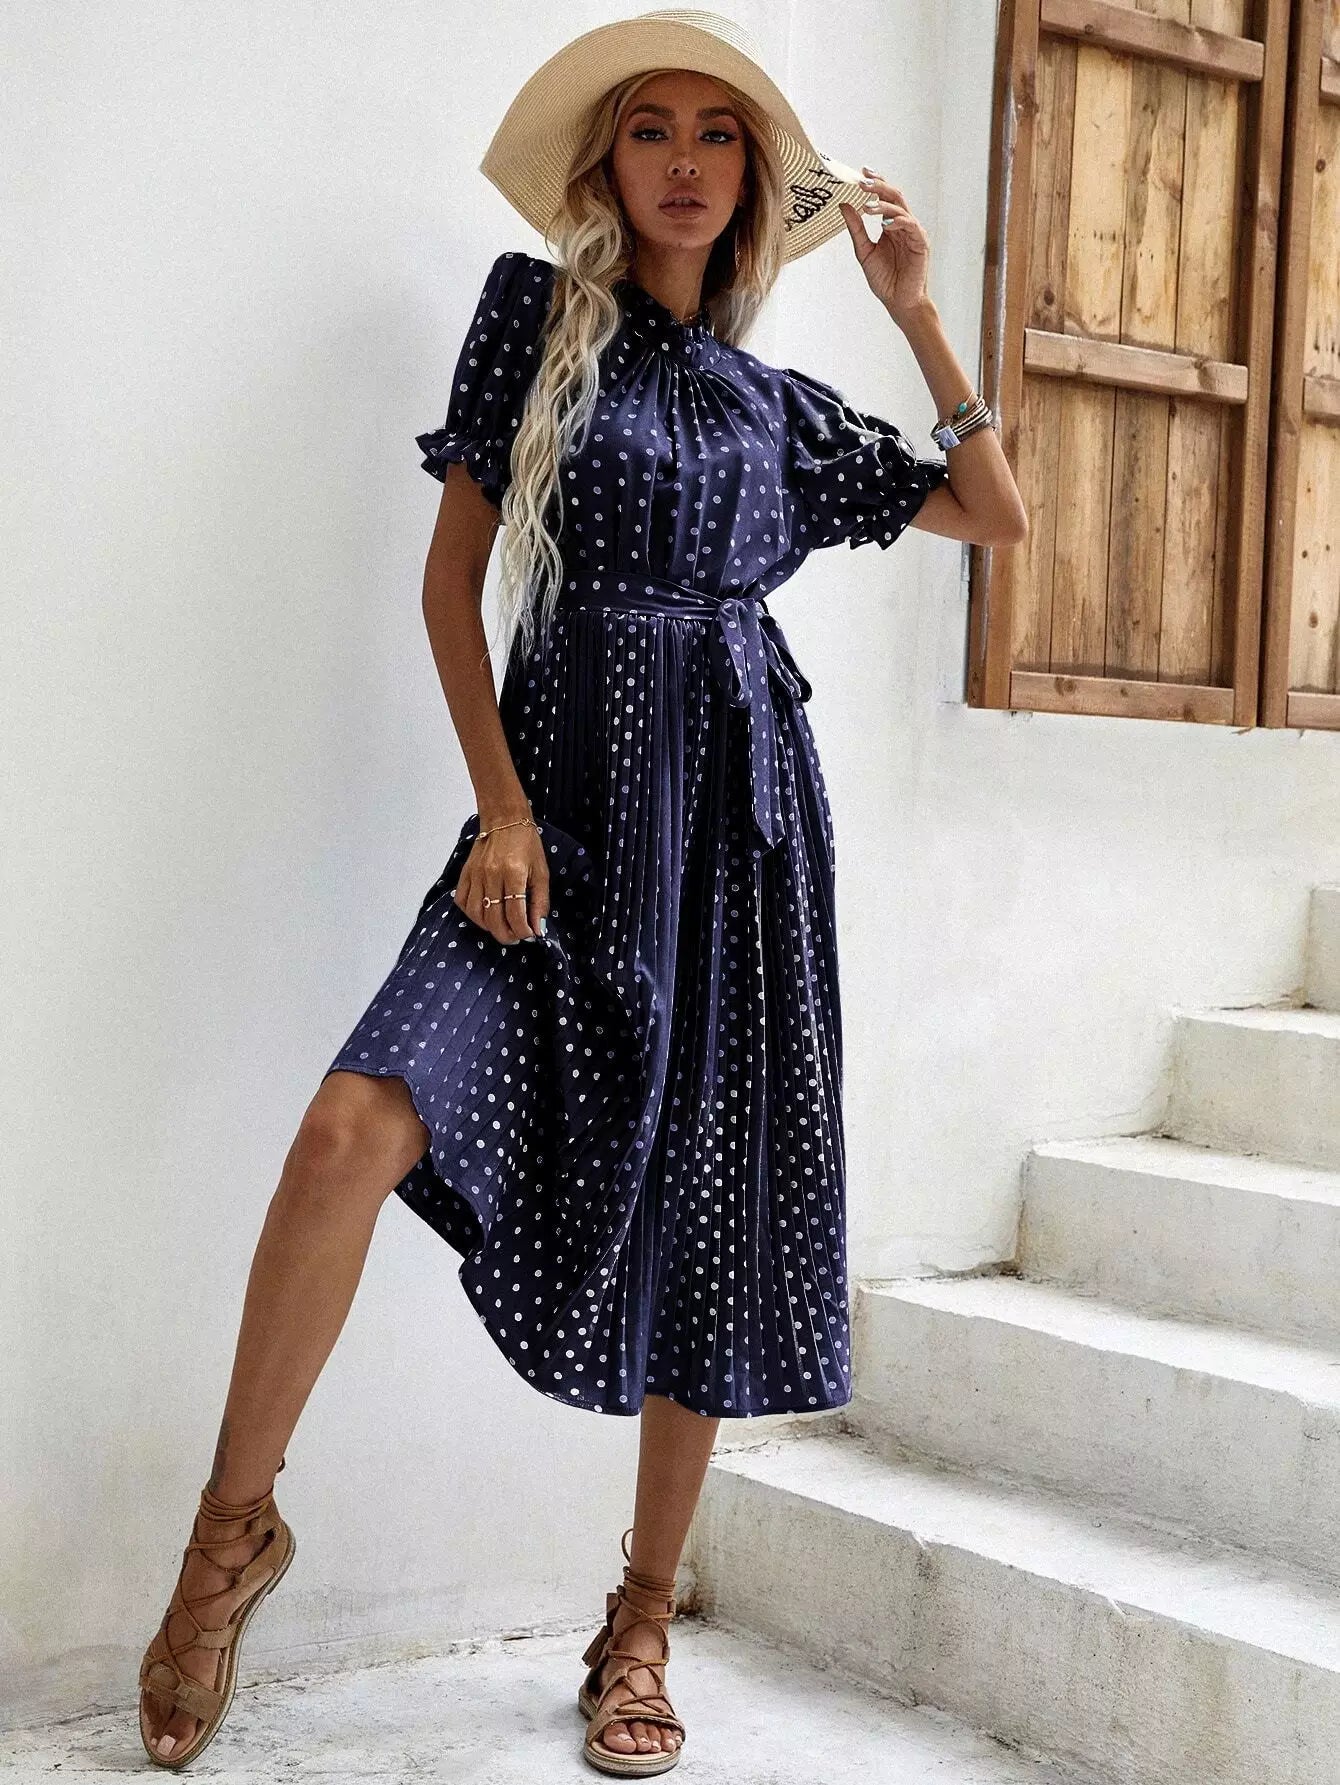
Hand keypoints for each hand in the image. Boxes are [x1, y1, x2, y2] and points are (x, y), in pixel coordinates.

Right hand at [452, 819, 549, 945]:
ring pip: (477, 914)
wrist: (504, 820)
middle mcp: (491, 875)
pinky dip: (473, 915)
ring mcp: (475, 875)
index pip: (515, 914)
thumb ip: (540, 902)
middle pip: (494, 918)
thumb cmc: (526, 844)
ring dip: (490, 928)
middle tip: (517, 937)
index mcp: (514, 873)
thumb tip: (538, 928)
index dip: (523, 931)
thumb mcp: (541, 872)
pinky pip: (463, 902)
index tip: (531, 935)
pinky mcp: (465, 874)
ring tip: (503, 929)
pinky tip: (486, 916)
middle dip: (507, 935)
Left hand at [838, 166, 932, 326]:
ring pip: (901, 209)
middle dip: (879, 186)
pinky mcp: (921, 243)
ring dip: (884, 205)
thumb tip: (843, 205)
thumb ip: (856, 228)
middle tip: (863, 181)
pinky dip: (898, 221)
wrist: (899, 303)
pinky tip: (885, 224)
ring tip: (867, 207)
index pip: (885, 197)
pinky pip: (911, 225)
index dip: (876, 182)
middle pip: (894, 196)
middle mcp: (903, 225)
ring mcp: (913, 232)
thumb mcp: (864, 251)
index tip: (861, 172)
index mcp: (891, 225)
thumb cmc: (885, 280)